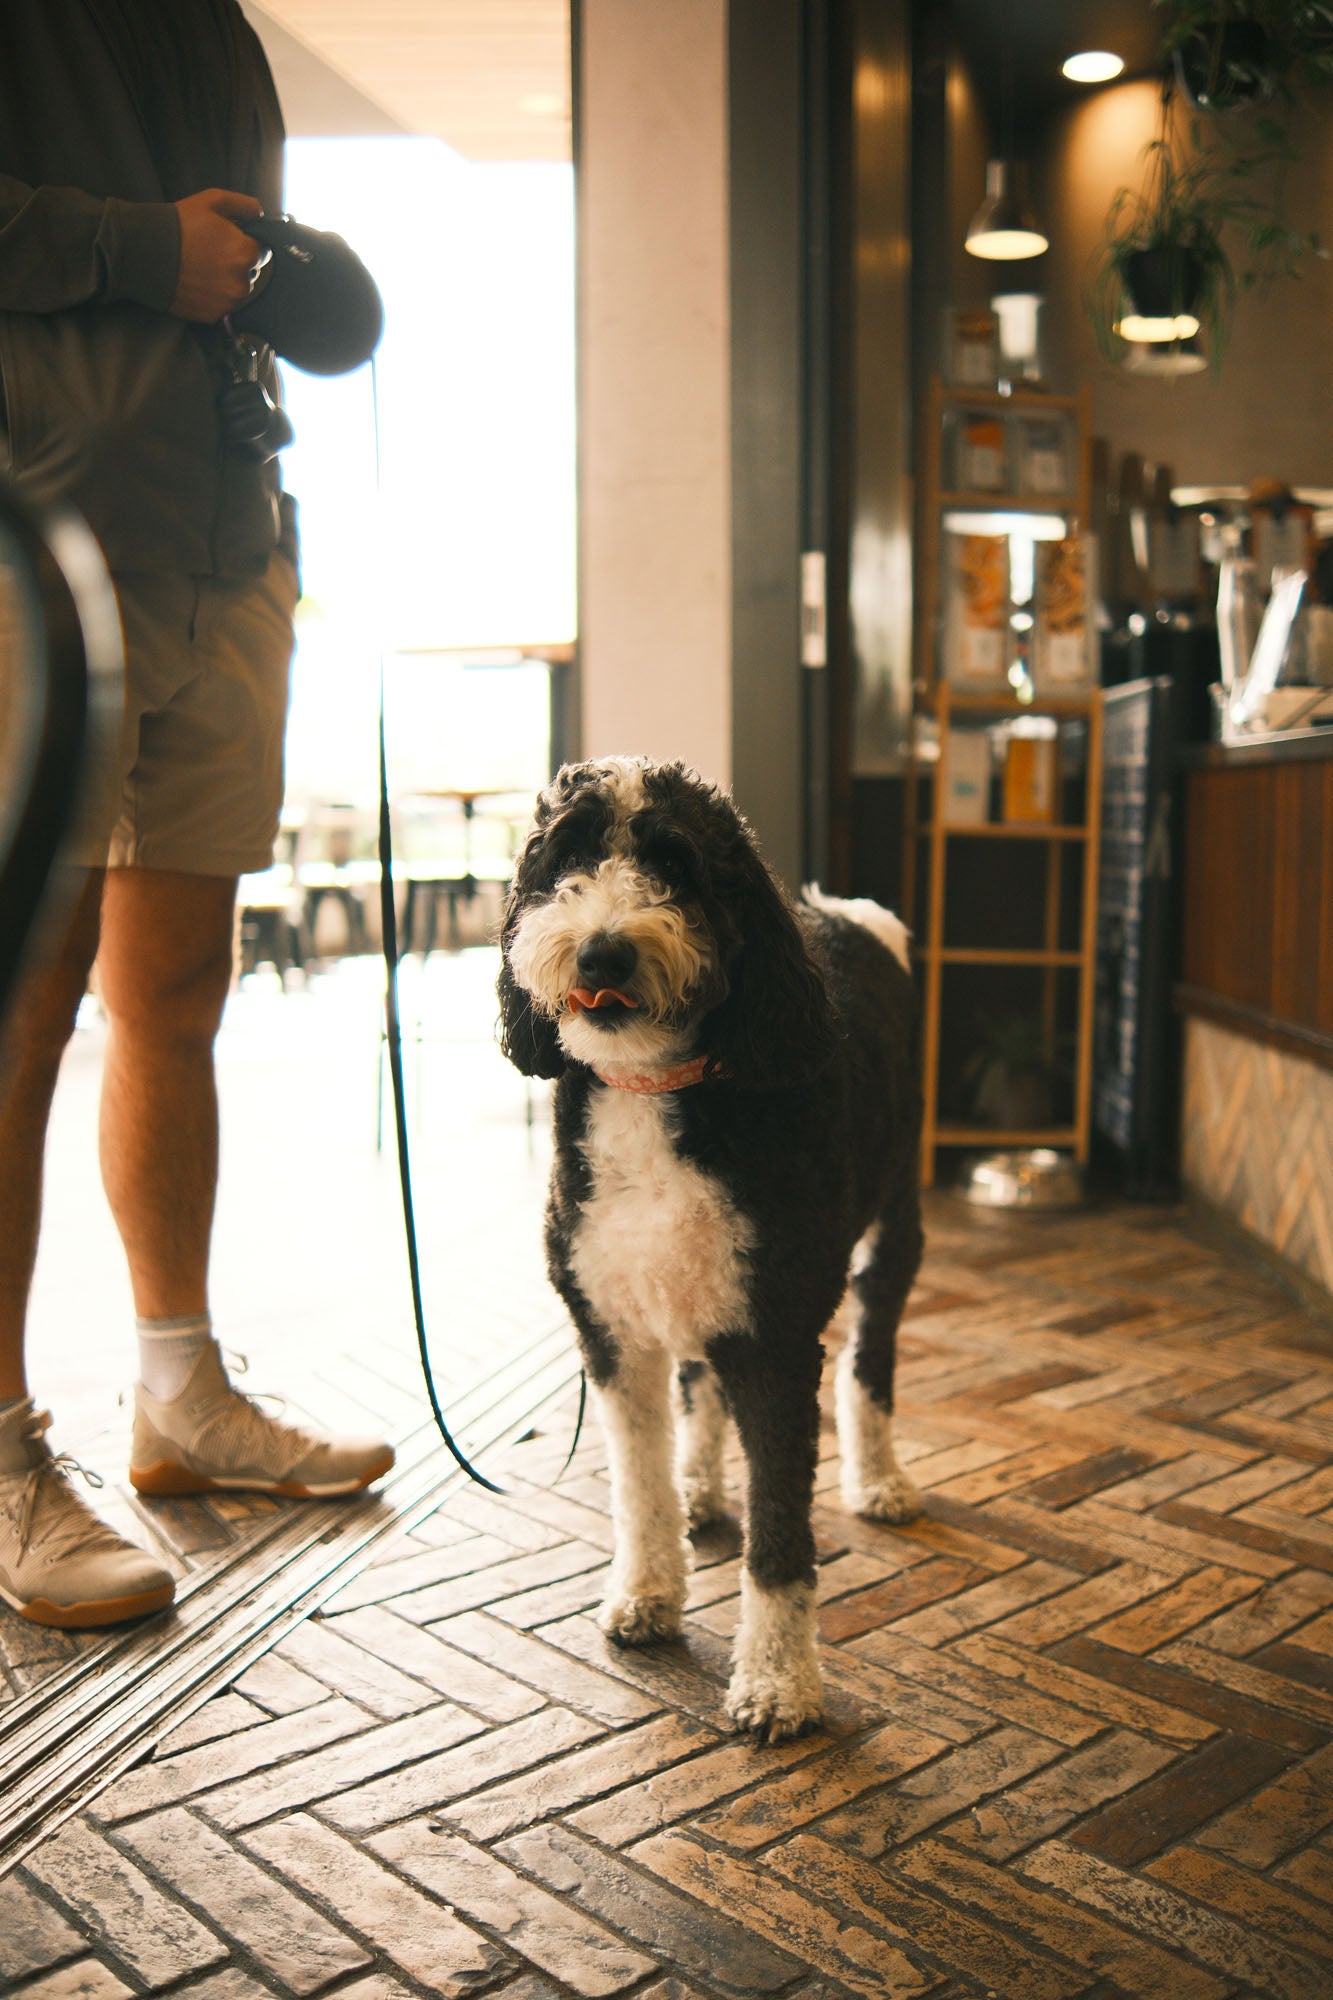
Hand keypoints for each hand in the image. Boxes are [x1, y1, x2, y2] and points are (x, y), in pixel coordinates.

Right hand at [170, 188, 262, 321]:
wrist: (143, 252)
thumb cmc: (178, 224)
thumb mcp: (212, 201)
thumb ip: (244, 205)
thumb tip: (260, 213)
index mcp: (246, 252)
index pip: (262, 251)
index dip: (245, 243)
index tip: (227, 241)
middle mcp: (242, 281)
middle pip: (250, 272)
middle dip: (235, 263)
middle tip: (209, 253)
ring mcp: (228, 302)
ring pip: (237, 290)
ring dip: (226, 281)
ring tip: (201, 268)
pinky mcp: (214, 316)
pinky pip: (223, 306)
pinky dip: (213, 297)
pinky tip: (196, 283)